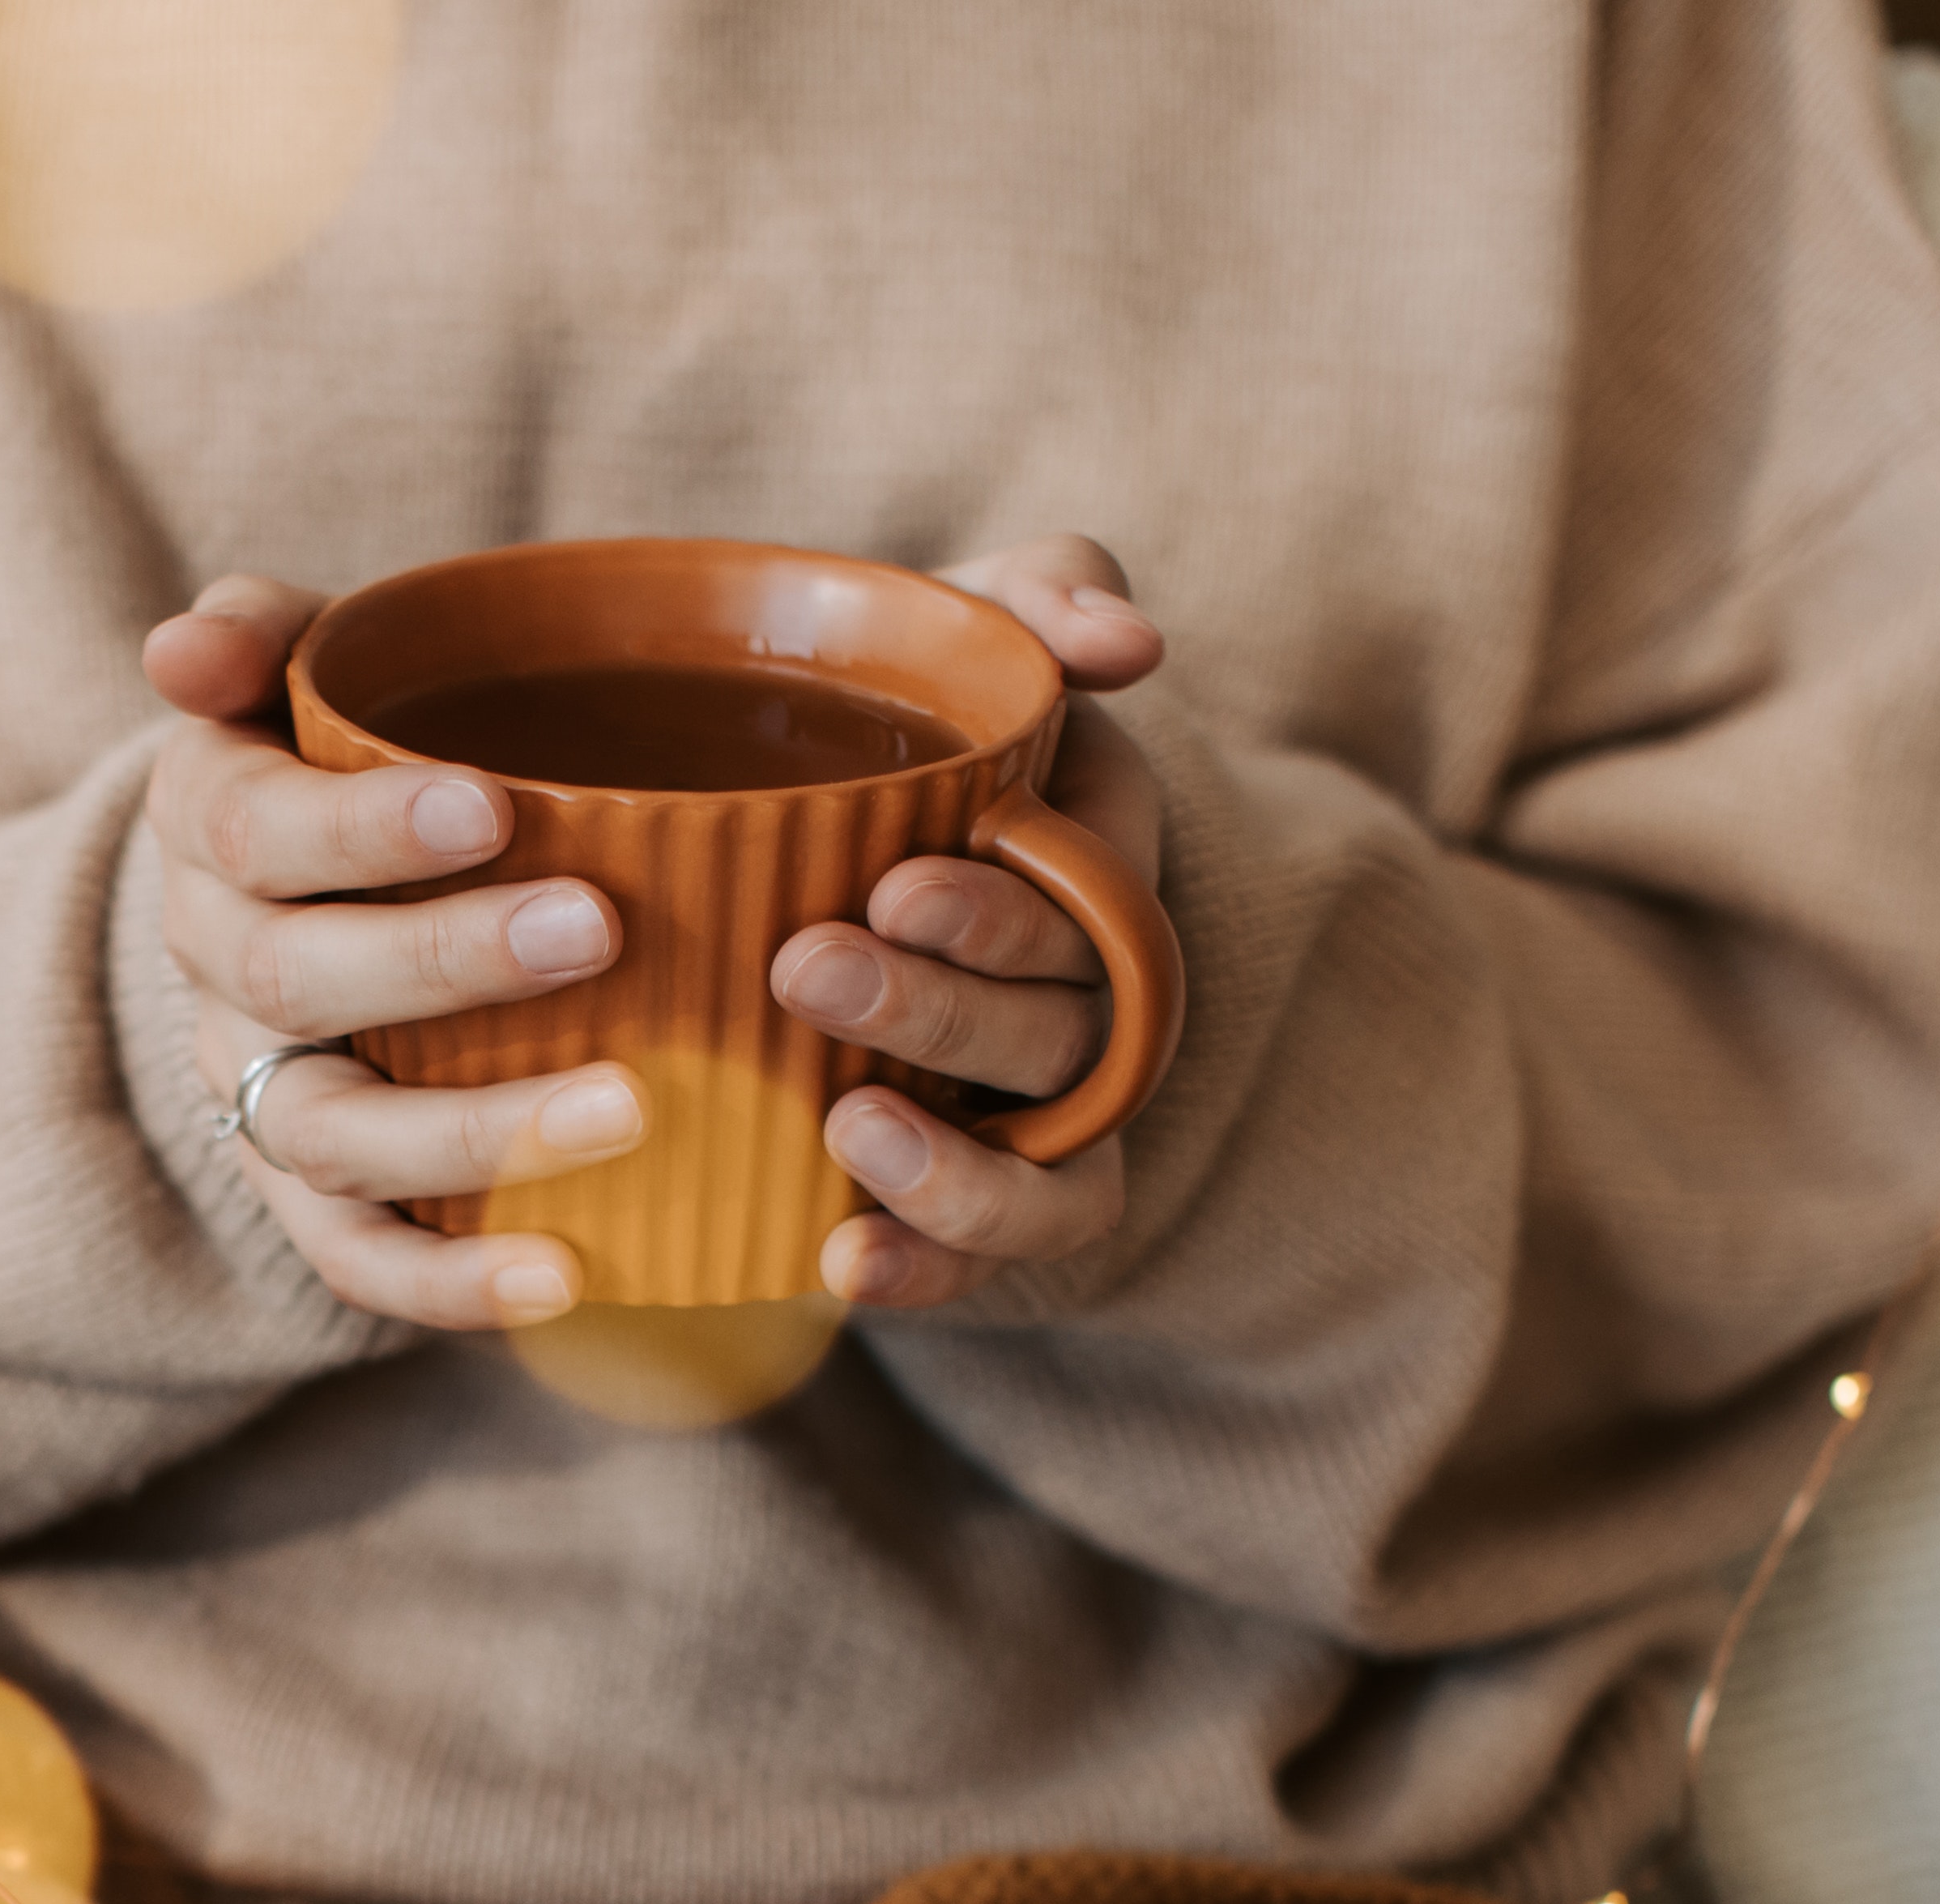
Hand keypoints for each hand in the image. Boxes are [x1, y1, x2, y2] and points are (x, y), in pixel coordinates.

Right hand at [140, 576, 638, 1330]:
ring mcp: (260, 1097)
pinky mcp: (314, 1202)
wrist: (312, 904)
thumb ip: (263, 635)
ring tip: (630, 1110)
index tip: (491, 808)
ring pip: (332, 1136)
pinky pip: (361, 1262)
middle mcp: (216, 974)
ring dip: (474, 1135)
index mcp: (210, 833)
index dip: (363, 829)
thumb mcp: (304, 674)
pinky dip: (453, 1285)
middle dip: (444, 962)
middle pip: (296, 983)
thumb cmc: (350, 765)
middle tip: (597, 930)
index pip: (253, 833)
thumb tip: (179, 649)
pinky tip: (569, 1274)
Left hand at [778, 535, 1169, 1309]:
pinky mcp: (971, 1201)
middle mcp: (1087, 1004)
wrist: (811, 832)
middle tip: (806, 967)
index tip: (896, 885)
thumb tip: (1133, 641)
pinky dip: (929, 1273)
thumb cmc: (910, 721)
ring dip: (956, 1171)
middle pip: (1056, 1036)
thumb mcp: (976, 631)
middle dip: (941, 1011)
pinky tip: (839, 1267)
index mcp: (1095, 874)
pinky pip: (992, 1263)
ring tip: (843, 1130)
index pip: (1091, 912)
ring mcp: (1038, 1115)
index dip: (1003, 914)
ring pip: (1050, 1171)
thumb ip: (1048, 594)